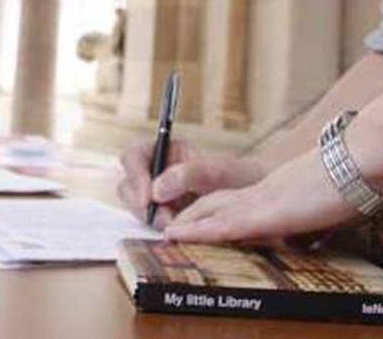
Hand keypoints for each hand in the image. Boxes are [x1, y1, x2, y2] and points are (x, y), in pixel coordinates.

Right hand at [117, 140, 265, 229]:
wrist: (255, 202)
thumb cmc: (240, 180)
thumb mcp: (218, 172)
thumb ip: (190, 174)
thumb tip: (157, 189)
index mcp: (165, 150)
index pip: (133, 155)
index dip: (135, 175)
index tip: (149, 197)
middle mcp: (155, 170)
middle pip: (127, 183)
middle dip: (141, 203)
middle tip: (165, 220)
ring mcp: (156, 193)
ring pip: (134, 205)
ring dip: (149, 218)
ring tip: (175, 226)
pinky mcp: (161, 214)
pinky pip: (147, 221)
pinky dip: (157, 228)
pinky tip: (176, 231)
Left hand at [164, 148, 358, 243]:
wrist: (366, 153)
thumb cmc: (362, 173)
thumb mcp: (337, 193)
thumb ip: (321, 206)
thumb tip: (321, 224)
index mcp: (281, 186)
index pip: (239, 198)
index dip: (215, 208)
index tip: (198, 217)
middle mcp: (267, 189)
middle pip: (217, 200)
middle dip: (192, 215)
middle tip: (171, 227)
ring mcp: (266, 199)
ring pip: (214, 211)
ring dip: (189, 224)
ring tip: (166, 233)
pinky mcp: (270, 212)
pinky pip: (226, 224)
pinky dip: (201, 232)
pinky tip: (181, 236)